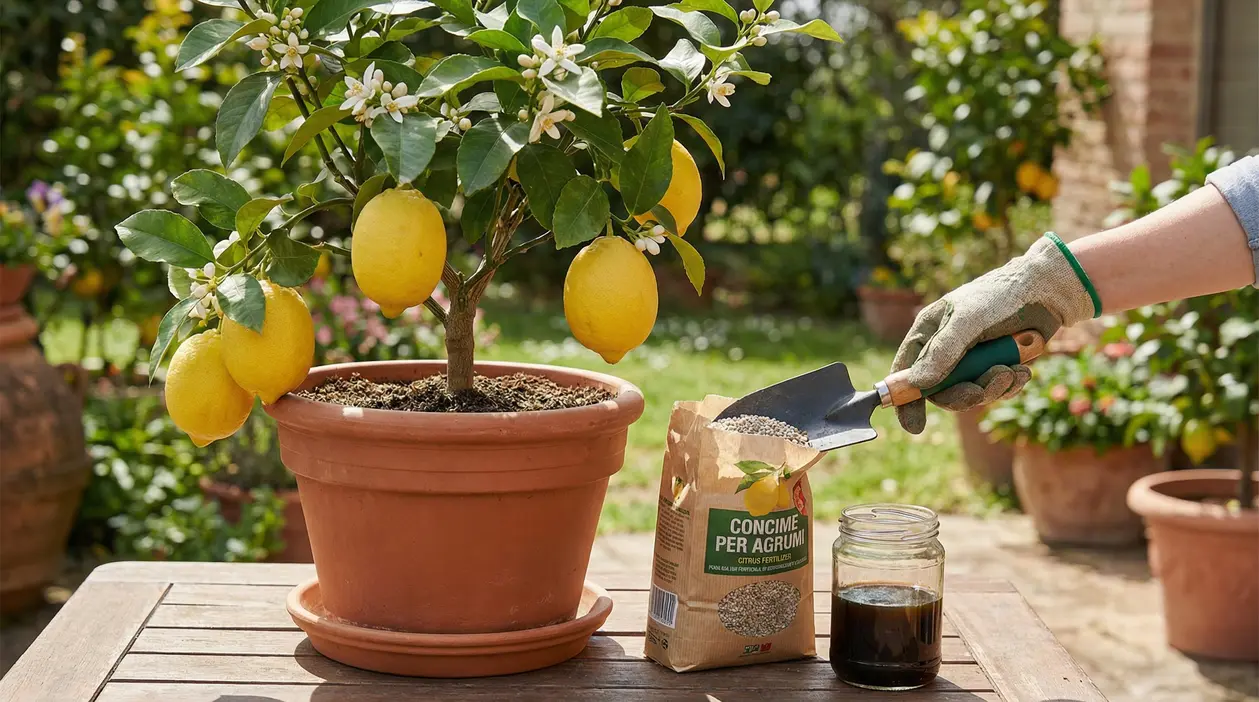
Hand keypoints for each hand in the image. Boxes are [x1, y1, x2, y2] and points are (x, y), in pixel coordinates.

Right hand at [891, 234, 1098, 433]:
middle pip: (941, 390)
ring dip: (992, 388)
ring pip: (971, 392)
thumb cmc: (1001, 297)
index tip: (914, 425)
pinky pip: (996, 389)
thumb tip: (918, 383)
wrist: (1048, 291)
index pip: (907, 370)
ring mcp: (973, 359)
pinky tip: (1023, 371)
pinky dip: (1009, 385)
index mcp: (930, 332)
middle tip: (980, 392)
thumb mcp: (968, 321)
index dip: (906, 398)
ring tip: (1012, 371)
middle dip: (962, 395)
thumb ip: (942, 352)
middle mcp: (947, 348)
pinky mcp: (998, 364)